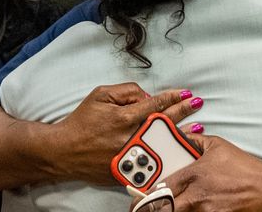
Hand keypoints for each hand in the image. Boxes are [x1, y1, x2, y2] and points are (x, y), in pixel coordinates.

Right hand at [51, 83, 201, 184]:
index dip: (172, 97)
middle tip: (197, 104)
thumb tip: (146, 96)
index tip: (186, 93)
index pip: (155, 104)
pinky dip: (165, 156)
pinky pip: (151, 162)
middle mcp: (130, 137)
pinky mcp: (127, 171)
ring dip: (181, 135)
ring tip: (197, 128)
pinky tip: (177, 151)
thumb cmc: (81, 121)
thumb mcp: (99, 95)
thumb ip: (125, 91)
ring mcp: (130, 155)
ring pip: (161, 144)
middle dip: (183, 112)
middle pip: (163, 123)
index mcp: (123, 117)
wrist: (64, 151)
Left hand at [132, 133, 261, 211]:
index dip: (142, 200)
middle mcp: (195, 196)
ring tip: (173, 208)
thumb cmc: (245, 169)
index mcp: (192, 175)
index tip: (137, 202)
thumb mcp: (219, 146)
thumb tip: (179, 135)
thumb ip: (193, 141)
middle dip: (150, 211)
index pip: (156, 191)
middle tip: (146, 210)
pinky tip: (192, 211)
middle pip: (160, 210)